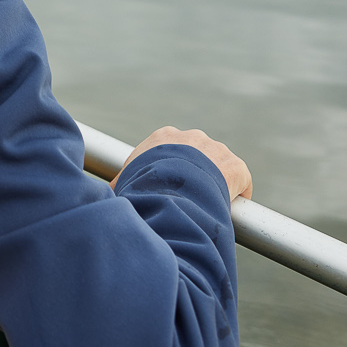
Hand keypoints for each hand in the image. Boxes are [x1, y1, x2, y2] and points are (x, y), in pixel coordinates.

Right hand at [125, 126, 252, 200]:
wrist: (169, 192)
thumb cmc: (140, 187)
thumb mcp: (123, 183)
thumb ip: (120, 185)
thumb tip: (107, 196)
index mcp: (164, 137)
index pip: (170, 151)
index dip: (170, 170)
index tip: (169, 187)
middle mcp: (192, 137)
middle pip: (196, 156)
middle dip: (194, 174)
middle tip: (188, 198)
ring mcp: (216, 150)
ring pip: (218, 167)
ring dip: (214, 184)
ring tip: (207, 206)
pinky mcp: (235, 166)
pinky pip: (240, 180)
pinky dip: (236, 194)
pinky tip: (230, 209)